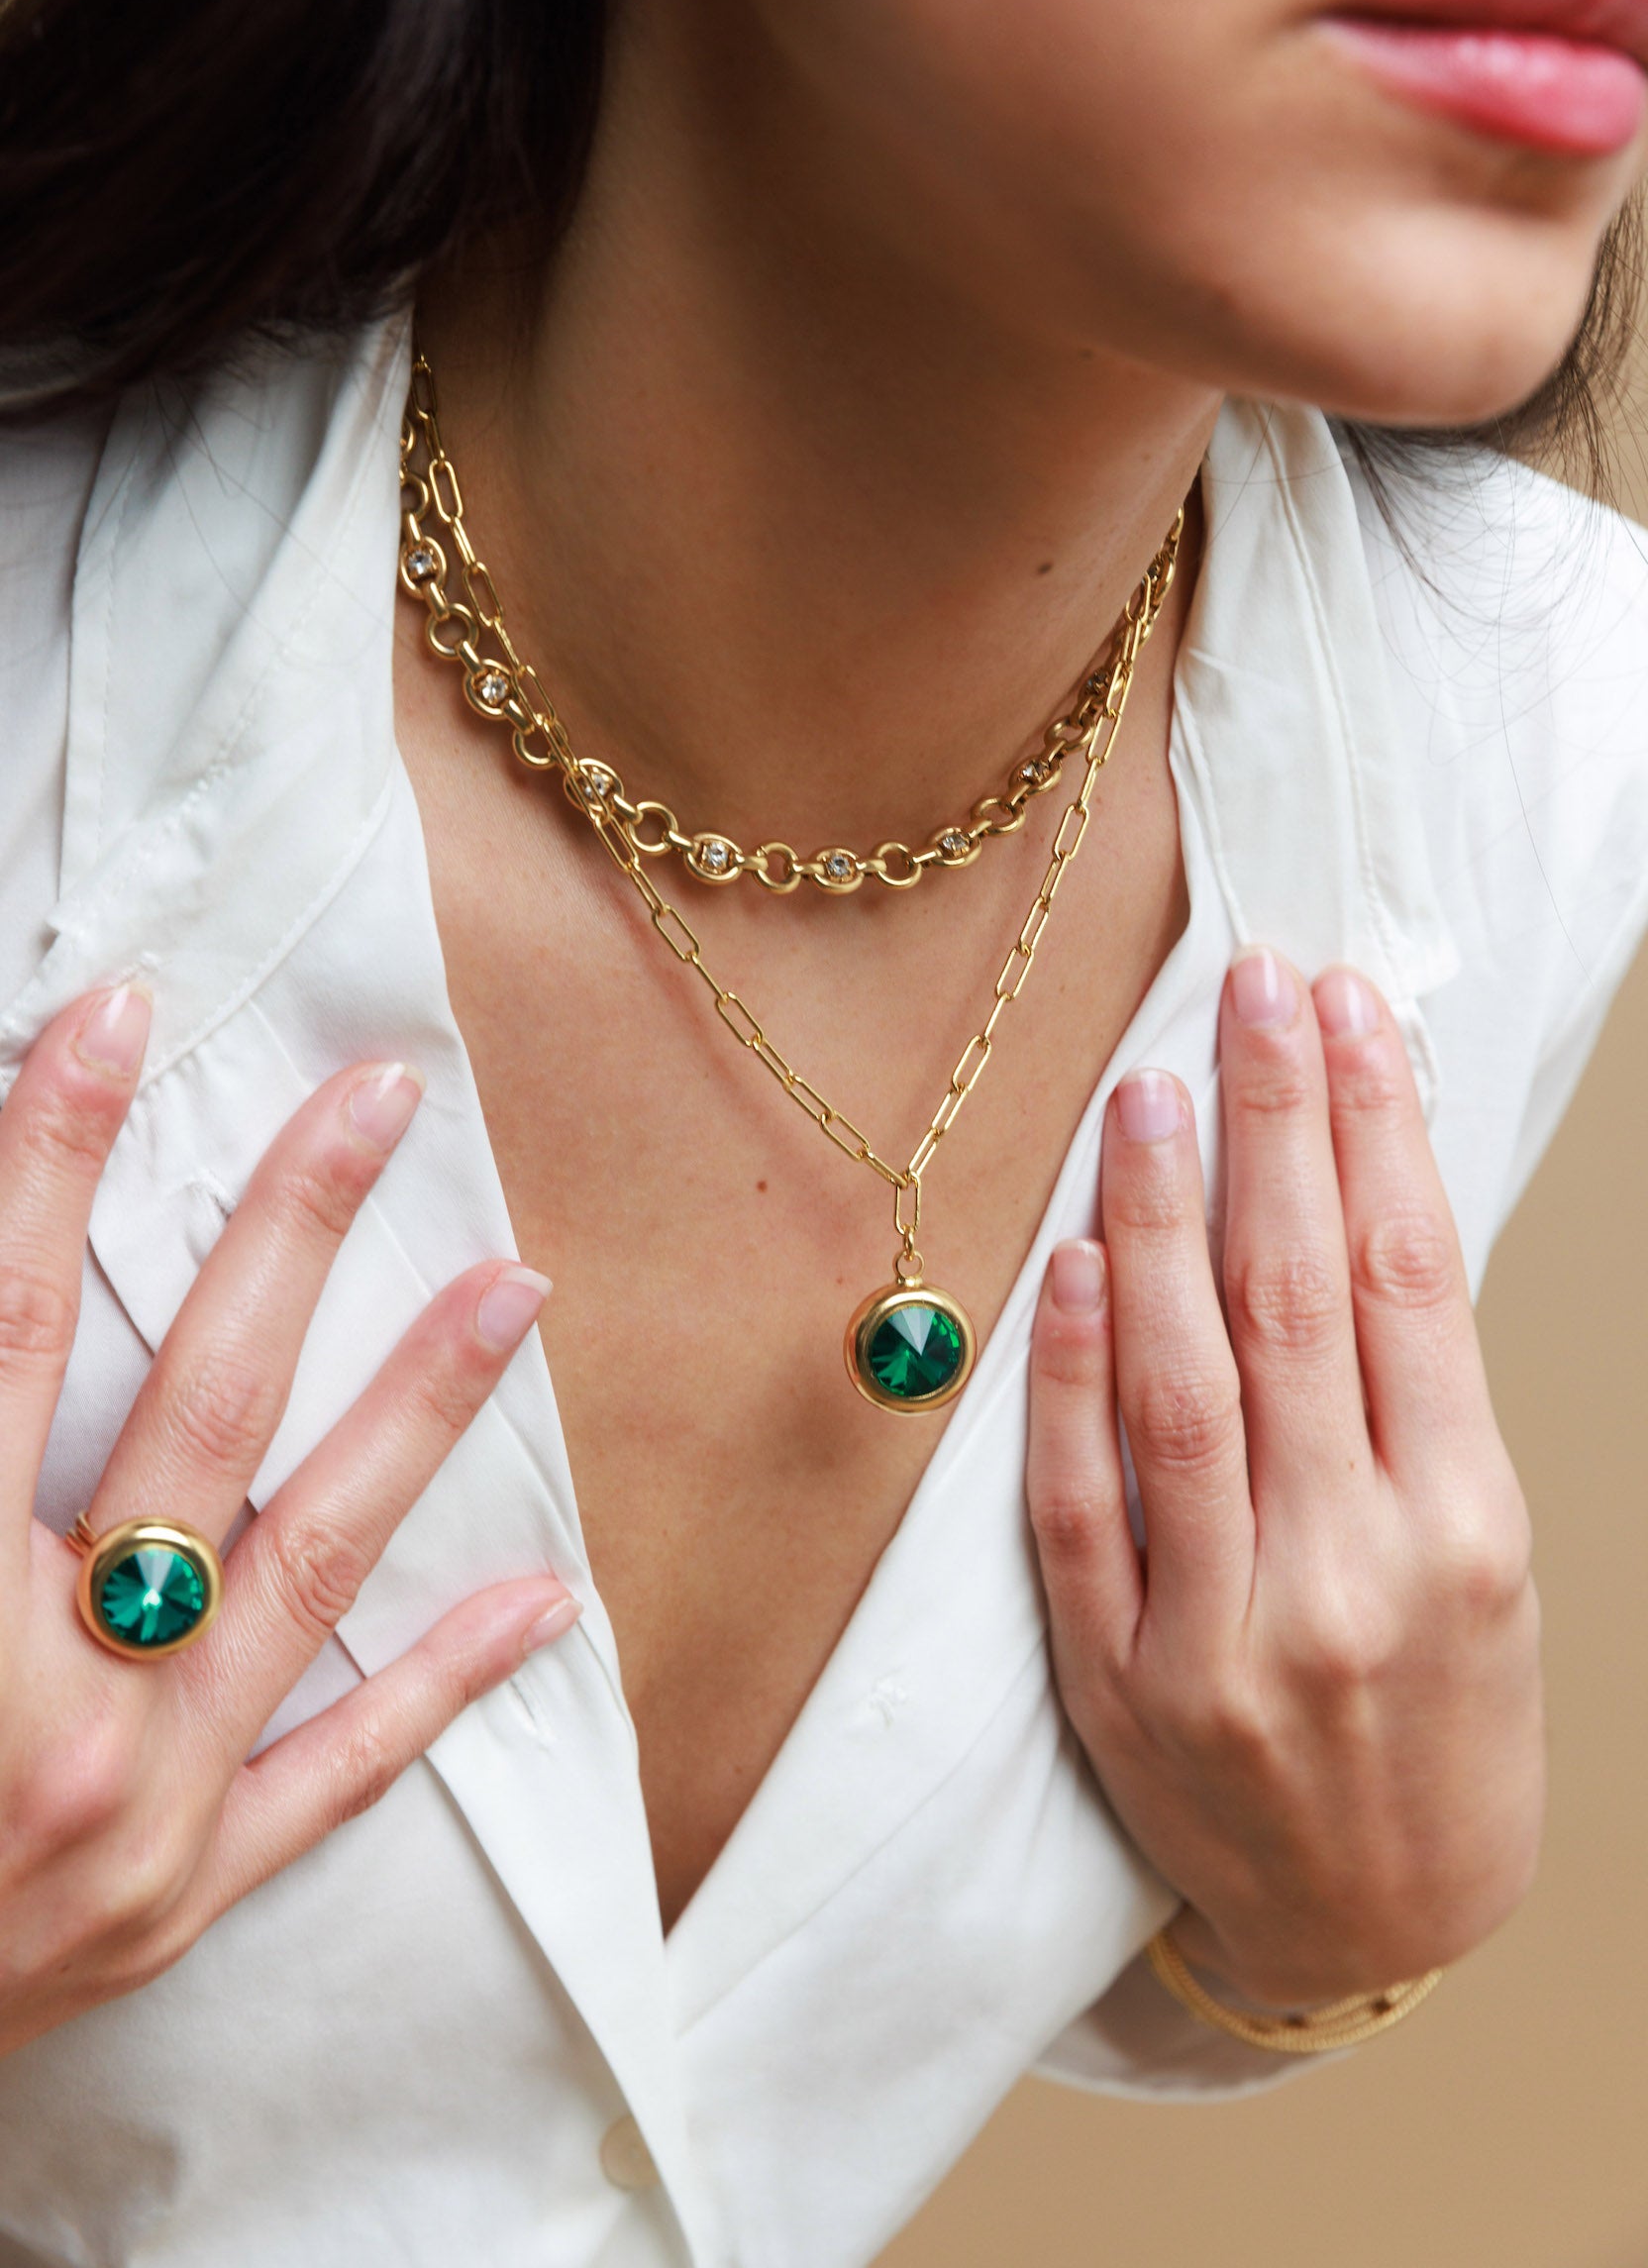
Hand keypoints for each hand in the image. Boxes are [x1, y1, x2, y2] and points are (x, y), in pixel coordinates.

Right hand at [0, 985, 576, 2058]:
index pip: (3, 1329)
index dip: (49, 1156)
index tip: (114, 1020)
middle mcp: (47, 1705)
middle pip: (197, 1413)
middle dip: (287, 1234)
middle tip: (380, 1100)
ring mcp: (136, 1811)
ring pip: (307, 1567)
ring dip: (416, 1411)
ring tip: (514, 1283)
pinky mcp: (181, 1895)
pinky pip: (336, 1775)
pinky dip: (440, 1682)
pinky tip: (545, 1593)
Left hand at [1026, 951, 1542, 2010]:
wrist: (1370, 1925)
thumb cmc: (1441, 1721)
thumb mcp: (1482, 1560)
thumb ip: (1414, 1396)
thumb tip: (1350, 1194)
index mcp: (1461, 1532)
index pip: (1408, 1282)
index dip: (1373, 1130)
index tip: (1343, 1009)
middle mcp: (1347, 1573)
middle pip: (1299, 1303)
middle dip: (1273, 1127)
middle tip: (1247, 991)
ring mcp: (1224, 1630)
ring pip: (1184, 1383)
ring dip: (1160, 1221)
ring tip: (1150, 1088)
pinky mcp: (1119, 1677)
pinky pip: (1081, 1503)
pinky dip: (1070, 1380)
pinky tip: (1068, 1266)